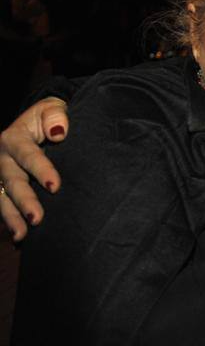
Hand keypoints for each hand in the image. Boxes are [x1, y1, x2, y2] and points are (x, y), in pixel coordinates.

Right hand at [0, 98, 68, 239]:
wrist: (39, 122)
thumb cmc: (50, 116)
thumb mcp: (53, 108)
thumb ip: (56, 116)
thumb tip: (59, 132)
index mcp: (14, 138)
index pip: (28, 155)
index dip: (41, 170)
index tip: (55, 185)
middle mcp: (2, 158)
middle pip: (13, 181)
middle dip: (24, 201)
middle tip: (37, 218)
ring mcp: (1, 173)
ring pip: (2, 197)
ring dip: (12, 217)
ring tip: (23, 235)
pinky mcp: (3, 185)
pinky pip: (2, 203)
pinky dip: (9, 220)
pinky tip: (18, 236)